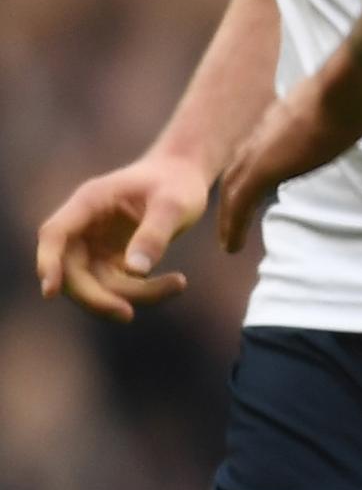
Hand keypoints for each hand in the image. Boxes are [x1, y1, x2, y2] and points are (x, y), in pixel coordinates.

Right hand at [34, 154, 211, 320]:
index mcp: (89, 201)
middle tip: (128, 314)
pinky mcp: (109, 259)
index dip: (47, 262)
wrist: (185, 175)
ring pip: (95, 284)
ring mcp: (94, 244)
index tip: (50, 292)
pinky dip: (141, 291)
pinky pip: (115, 286)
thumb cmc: (178, 182)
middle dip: (95, 297)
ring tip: (179, 284)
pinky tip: (176, 284)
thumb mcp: (174, 203)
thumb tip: (136, 272)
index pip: (55, 234)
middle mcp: (84, 225)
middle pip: (71, 270)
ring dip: (130, 295)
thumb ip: (155, 234)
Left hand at [217, 75, 361, 251]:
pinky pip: (239, 203)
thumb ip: (344, 113)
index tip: (255, 187)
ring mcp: (261, 149)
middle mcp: (267, 130)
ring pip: (232, 188)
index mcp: (286, 115)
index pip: (260, 146)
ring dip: (228, 215)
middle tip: (231, 221)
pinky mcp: (262, 168)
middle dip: (233, 194)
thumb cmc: (361, 88)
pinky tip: (233, 246)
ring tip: (228, 241)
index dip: (254, 168)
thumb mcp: (347, 102)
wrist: (351, 84)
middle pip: (239, 168)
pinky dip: (232, 225)